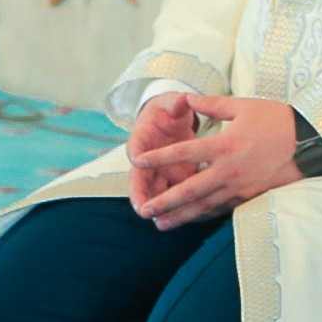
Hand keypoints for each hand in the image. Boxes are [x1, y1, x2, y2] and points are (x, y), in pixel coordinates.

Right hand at [126, 91, 200, 209]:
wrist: (172, 120)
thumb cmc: (169, 111)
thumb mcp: (172, 103)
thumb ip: (176, 104)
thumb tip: (182, 100)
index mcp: (143, 138)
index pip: (136, 146)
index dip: (137, 153)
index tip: (137, 160)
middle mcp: (147, 159)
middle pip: (139, 179)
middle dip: (140, 195)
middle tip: (143, 209)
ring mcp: (158, 171)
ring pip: (154, 193)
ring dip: (157, 207)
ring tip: (161, 222)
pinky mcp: (172, 179)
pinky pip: (172, 194)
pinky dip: (177, 206)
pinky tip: (185, 217)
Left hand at [128, 94, 304, 230]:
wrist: (312, 143)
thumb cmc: (279, 120)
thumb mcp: (244, 106)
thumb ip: (213, 104)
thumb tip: (190, 99)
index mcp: (224, 145)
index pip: (184, 153)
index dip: (159, 157)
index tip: (139, 162)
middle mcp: (228, 170)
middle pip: (189, 190)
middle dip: (165, 202)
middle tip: (144, 211)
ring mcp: (240, 187)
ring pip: (205, 206)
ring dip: (181, 216)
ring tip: (162, 224)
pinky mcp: (252, 197)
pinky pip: (223, 209)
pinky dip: (205, 215)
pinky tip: (193, 220)